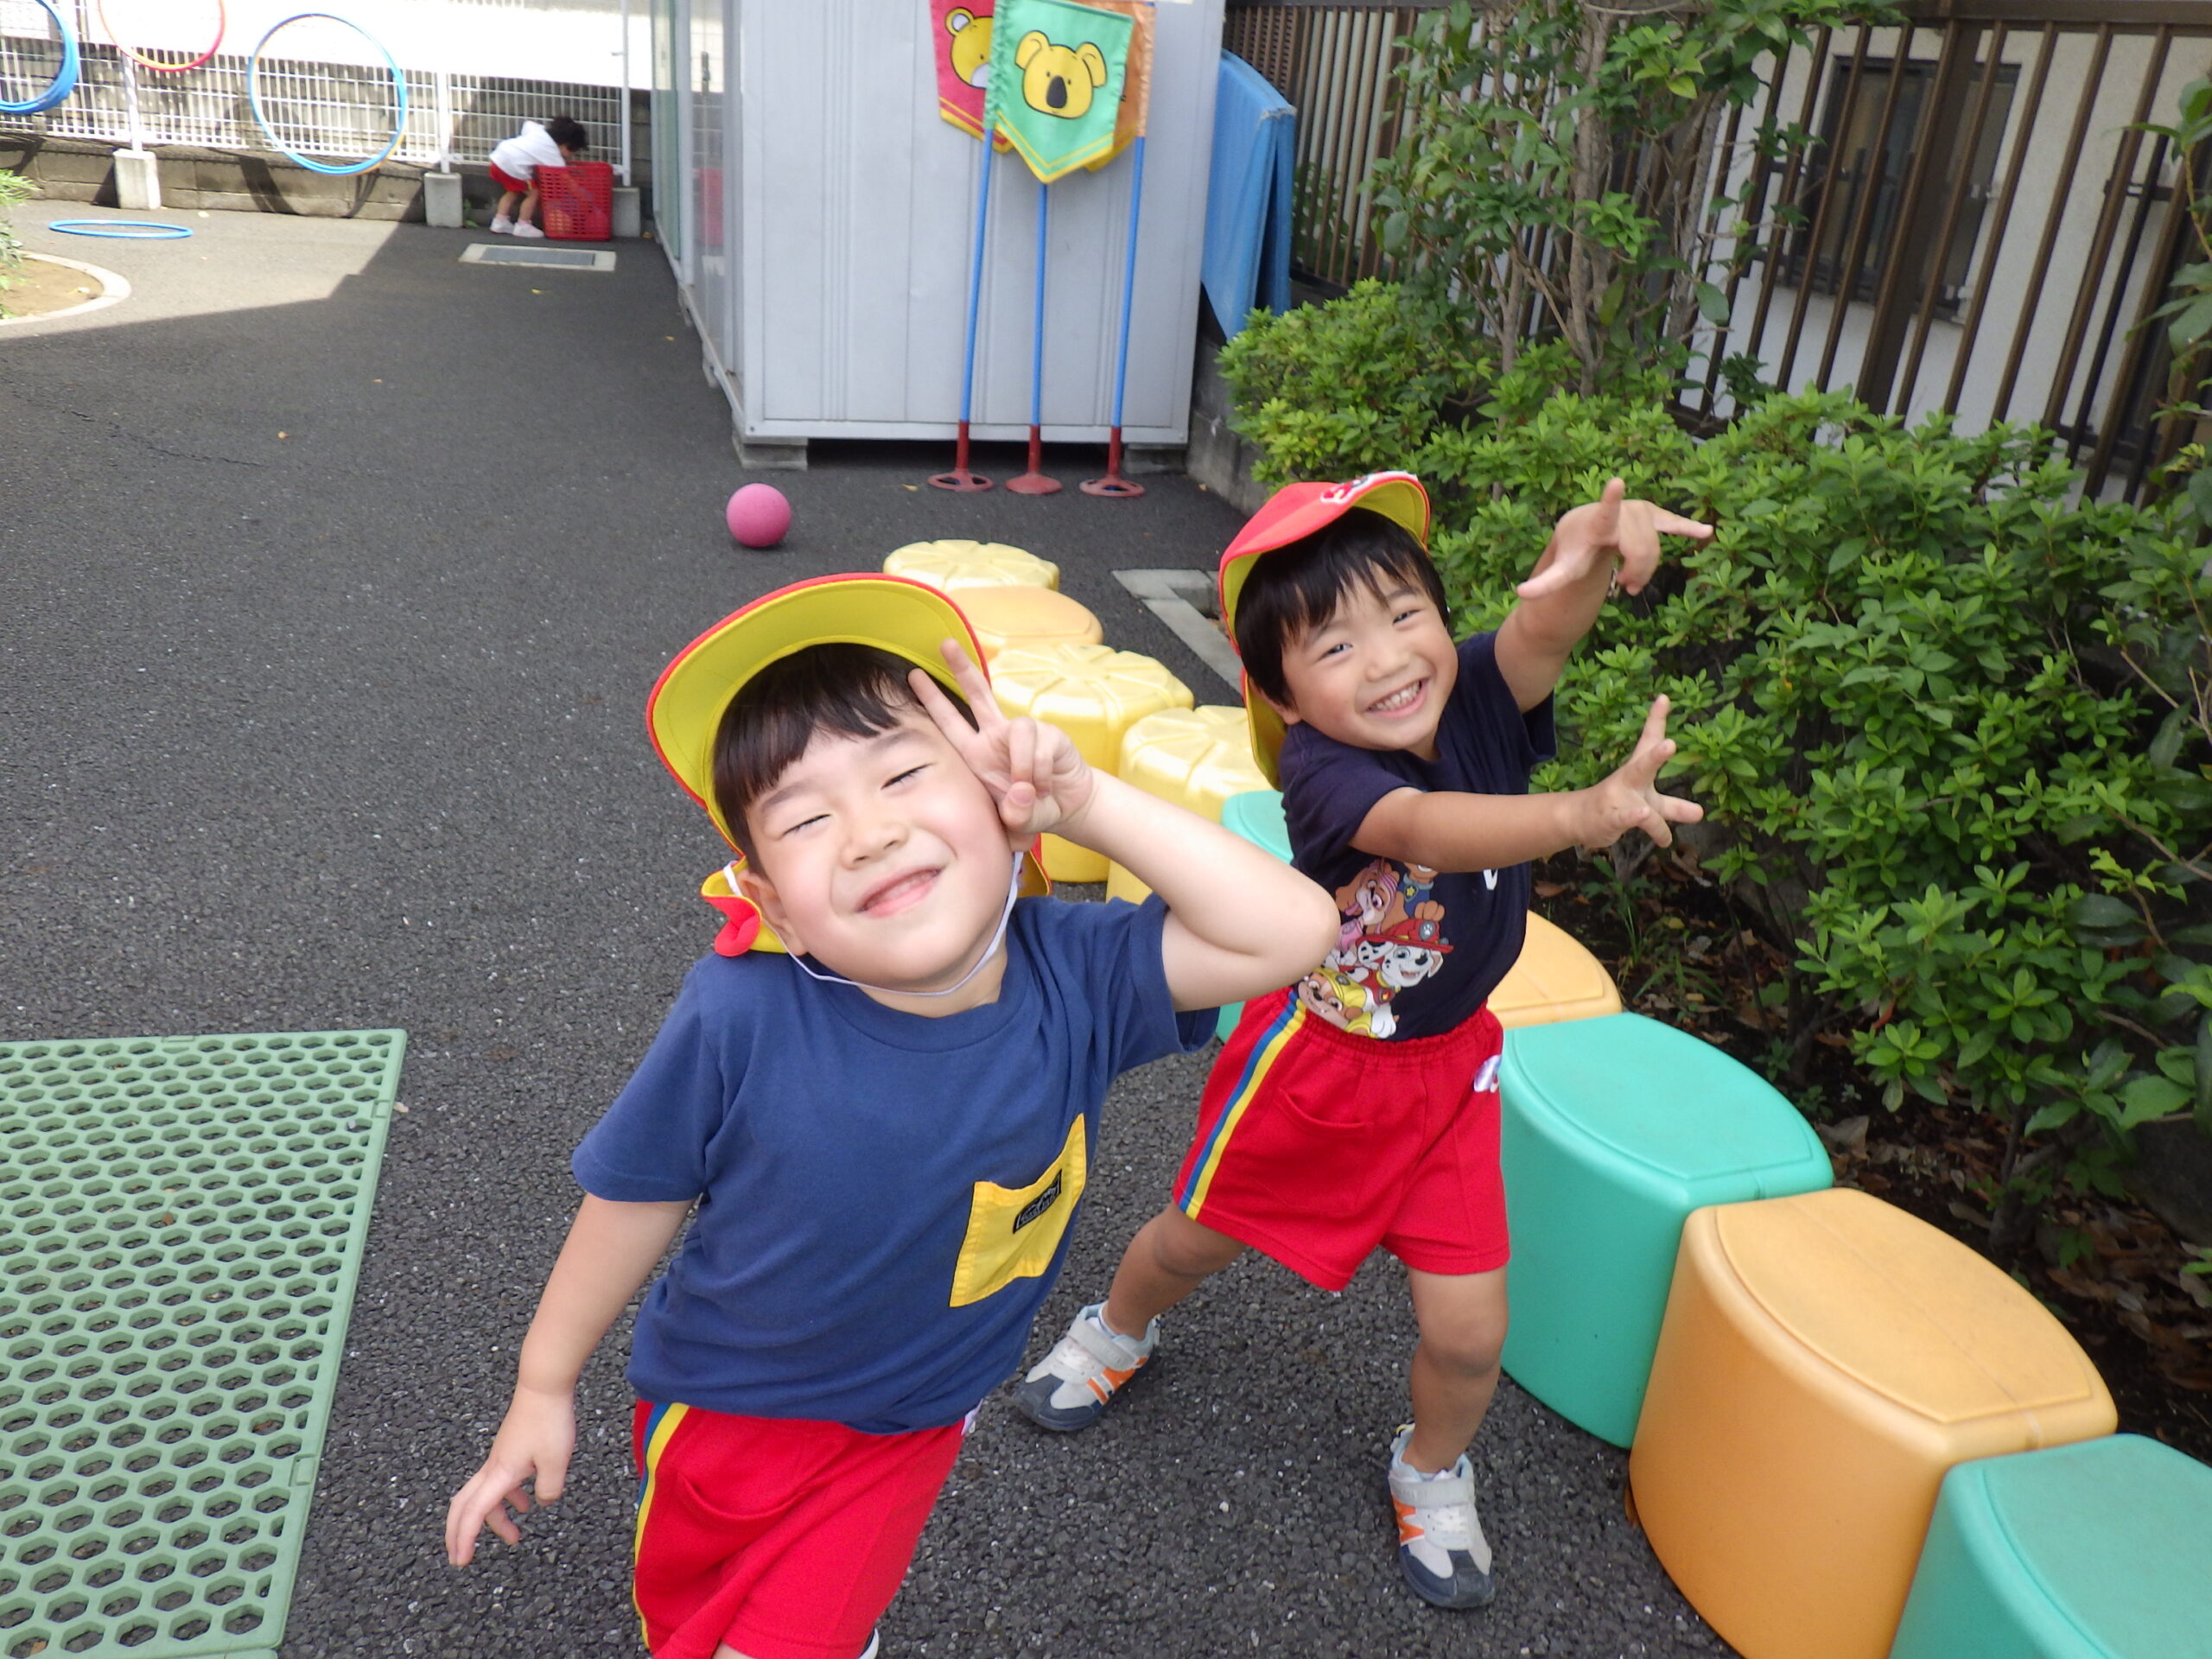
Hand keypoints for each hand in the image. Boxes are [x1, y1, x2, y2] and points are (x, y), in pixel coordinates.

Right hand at [444, 1384, 575, 1565]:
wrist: (544, 1385)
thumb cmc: (548, 1420)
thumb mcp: (556, 1462)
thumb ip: (548, 1489)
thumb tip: (541, 1503)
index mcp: (500, 1474)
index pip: (475, 1513)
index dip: (465, 1539)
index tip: (461, 1561)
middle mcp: (493, 1467)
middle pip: (465, 1505)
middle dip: (460, 1534)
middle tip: (460, 1558)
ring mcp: (499, 1458)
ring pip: (485, 1494)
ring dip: (494, 1518)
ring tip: (514, 1535)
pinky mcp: (509, 1451)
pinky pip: (500, 1482)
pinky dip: (506, 1499)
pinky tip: (527, 1502)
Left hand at [910, 641, 1094, 840]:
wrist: (1070, 807)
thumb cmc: (1032, 810)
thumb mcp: (1015, 820)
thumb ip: (1014, 814)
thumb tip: (1020, 791)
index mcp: (976, 754)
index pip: (950, 723)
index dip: (933, 700)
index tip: (913, 676)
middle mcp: (996, 737)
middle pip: (978, 694)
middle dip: (962, 669)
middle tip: (945, 644)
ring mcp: (1024, 733)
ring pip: (1018, 730)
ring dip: (1023, 766)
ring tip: (1031, 790)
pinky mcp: (1050, 734)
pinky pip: (1040, 747)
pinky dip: (1041, 772)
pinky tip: (1046, 786)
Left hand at [1518, 477, 1712, 600]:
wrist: (1583, 527)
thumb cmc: (1575, 550)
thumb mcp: (1563, 569)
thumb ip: (1546, 582)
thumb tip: (1520, 593)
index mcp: (1598, 524)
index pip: (1606, 513)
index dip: (1611, 500)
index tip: (1616, 482)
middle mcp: (1621, 512)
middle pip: (1641, 548)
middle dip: (1637, 572)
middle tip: (1625, 587)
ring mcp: (1639, 512)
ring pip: (1655, 545)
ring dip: (1647, 568)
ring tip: (1630, 579)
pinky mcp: (1653, 516)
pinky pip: (1672, 521)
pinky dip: (1687, 527)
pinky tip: (1706, 532)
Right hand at [1572, 696, 1704, 850]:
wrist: (1578, 819)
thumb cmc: (1619, 806)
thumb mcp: (1651, 805)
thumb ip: (1674, 807)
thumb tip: (1701, 813)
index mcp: (1637, 769)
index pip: (1648, 742)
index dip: (1656, 720)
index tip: (1664, 698)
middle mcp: (1628, 780)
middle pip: (1642, 765)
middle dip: (1656, 756)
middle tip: (1670, 744)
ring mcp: (1619, 799)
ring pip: (1638, 802)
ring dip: (1647, 807)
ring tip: (1648, 811)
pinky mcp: (1612, 819)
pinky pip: (1625, 818)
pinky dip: (1634, 817)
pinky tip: (1643, 814)